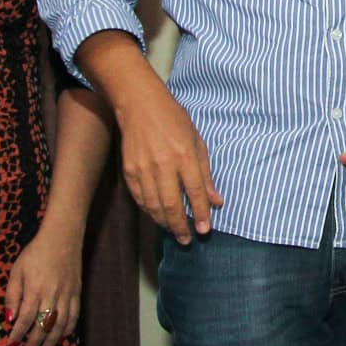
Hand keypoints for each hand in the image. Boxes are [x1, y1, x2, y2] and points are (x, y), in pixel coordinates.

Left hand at [2, 221, 83, 345]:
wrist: (62, 238)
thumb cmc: (36, 253)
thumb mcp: (17, 270)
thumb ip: (12, 295)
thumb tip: (10, 317)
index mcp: (35, 289)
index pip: (25, 319)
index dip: (18, 334)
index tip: (11, 344)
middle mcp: (52, 295)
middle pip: (42, 326)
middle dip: (34, 343)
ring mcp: (67, 295)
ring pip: (60, 325)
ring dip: (51, 341)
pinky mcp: (76, 293)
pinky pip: (74, 316)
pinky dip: (68, 329)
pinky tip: (62, 337)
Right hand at [117, 87, 220, 240]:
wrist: (140, 105)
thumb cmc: (174, 121)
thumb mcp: (197, 143)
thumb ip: (206, 174)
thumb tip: (216, 201)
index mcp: (184, 155)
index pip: (195, 192)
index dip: (200, 214)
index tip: (204, 230)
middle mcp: (163, 164)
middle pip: (172, 204)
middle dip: (180, 226)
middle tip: (187, 240)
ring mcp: (143, 168)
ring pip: (154, 205)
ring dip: (164, 223)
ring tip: (174, 231)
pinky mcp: (129, 170)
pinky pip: (140, 198)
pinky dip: (149, 211)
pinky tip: (158, 216)